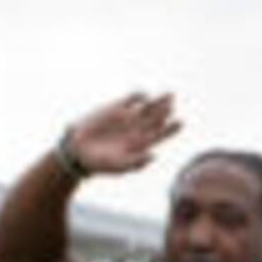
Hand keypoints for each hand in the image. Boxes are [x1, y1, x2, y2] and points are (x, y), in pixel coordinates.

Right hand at [64, 90, 178, 176]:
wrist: (80, 151)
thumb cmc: (101, 163)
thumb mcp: (119, 166)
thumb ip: (137, 162)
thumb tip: (154, 155)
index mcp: (142, 145)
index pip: (161, 135)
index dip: (172, 129)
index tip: (181, 122)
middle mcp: (138, 130)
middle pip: (157, 118)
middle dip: (166, 110)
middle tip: (173, 101)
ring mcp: (128, 118)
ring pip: (147, 108)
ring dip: (157, 101)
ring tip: (169, 95)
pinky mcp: (115, 109)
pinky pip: (130, 100)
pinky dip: (138, 96)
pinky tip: (144, 95)